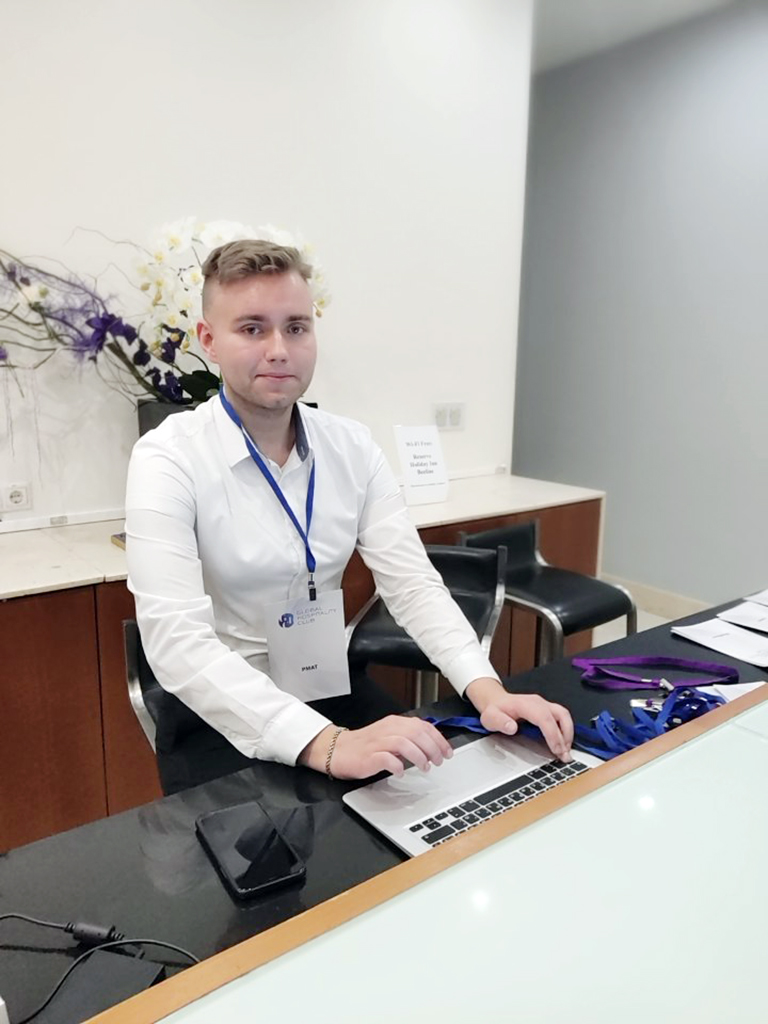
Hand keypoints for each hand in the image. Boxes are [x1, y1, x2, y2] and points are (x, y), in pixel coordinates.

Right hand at [300, 715, 453, 779]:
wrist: (338, 751)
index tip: (447, 751)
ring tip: (425, 767)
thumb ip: (408, 737)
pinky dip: (397, 766)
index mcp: (394, 723)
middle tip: (439, 761)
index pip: (423, 726)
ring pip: (405, 743)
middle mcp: (388, 730)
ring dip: (419, 756)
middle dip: (433, 748)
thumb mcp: (390, 736)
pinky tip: (401, 772)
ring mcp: (378, 742)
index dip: (438, 739)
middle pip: (417, 733)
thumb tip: (431, 745)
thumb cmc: (365, 746)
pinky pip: (387, 759)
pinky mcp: (369, 756)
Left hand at [465, 677, 573, 760]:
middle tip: (565, 755)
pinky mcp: (547, 709)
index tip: (556, 750)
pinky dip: (566, 731)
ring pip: (564, 715)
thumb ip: (500, 722)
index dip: (553, 735)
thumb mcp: (490, 717)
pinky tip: (563, 744)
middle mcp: (538, 702)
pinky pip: (562, 717)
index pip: (544, 718)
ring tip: (566, 751)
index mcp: (526, 704)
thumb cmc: (495, 710)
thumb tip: (512, 727)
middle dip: (565, 736)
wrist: (496, 701)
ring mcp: (544, 704)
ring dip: (568, 733)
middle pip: (560, 715)